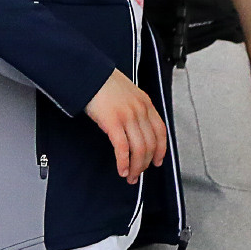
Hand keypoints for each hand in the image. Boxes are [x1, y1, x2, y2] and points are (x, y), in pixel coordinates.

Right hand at [84, 68, 166, 182]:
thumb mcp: (129, 93)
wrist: (89, 73)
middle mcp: (140, 111)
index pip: (161, 131)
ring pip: (139, 149)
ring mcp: (128, 116)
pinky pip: (123, 148)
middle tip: (139, 174)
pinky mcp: (113, 122)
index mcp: (146, 104)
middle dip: (146, 164)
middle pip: (150, 144)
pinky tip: (122, 169)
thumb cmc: (104, 83)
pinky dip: (124, 162)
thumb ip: (136, 109)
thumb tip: (137, 129)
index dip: (161, 150)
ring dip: (136, 167)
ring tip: (130, 176)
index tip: (158, 161)